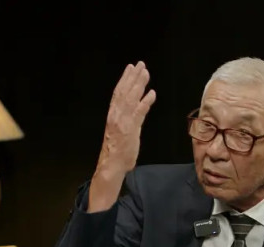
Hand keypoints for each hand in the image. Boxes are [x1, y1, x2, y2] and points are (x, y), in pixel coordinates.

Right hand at [97, 61, 155, 175]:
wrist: (111, 165)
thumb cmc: (116, 151)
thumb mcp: (120, 131)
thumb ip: (129, 119)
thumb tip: (138, 110)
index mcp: (112, 114)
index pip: (118, 92)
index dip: (125, 78)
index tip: (131, 68)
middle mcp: (116, 115)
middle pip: (125, 91)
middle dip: (133, 77)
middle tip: (141, 64)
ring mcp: (123, 121)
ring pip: (131, 98)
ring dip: (139, 84)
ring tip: (146, 73)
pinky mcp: (131, 129)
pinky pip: (139, 112)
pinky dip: (145, 102)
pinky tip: (152, 93)